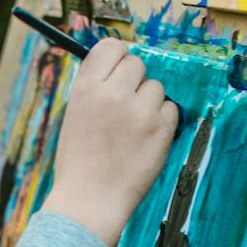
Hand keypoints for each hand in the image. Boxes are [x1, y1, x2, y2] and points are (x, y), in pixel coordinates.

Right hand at [40, 38, 179, 246]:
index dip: (118, 57)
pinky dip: (162, 122)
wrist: (90, 200)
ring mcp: (140, 111)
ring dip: (149, 103)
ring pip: (156, 87)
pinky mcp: (161, 129)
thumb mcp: (76, 114)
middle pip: (137, 64)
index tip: (119, 72)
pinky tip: (145, 140)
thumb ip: (97, 88)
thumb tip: (123, 67)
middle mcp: (113, 93)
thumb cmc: (80, 160)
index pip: (112, 47)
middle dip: (134, 81)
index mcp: (86, 88)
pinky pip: (171, 109)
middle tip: (125, 107)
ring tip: (132, 129)